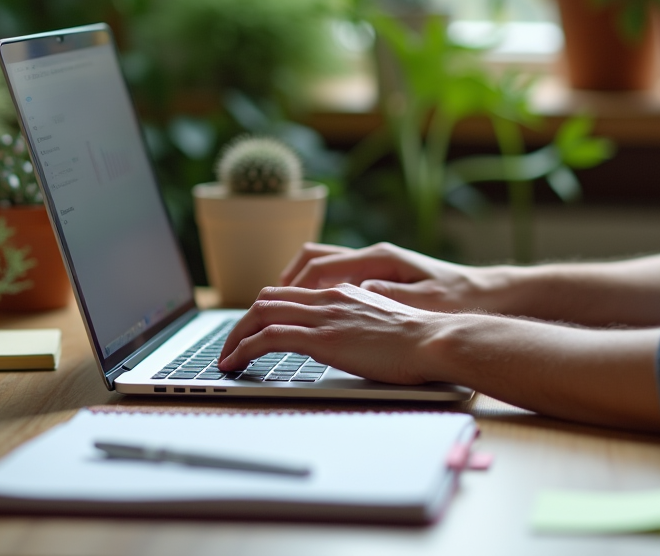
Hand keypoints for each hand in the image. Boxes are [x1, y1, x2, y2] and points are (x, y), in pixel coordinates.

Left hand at [216, 284, 449, 384]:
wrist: (435, 340)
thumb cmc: (419, 340)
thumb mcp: (383, 323)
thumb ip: (360, 322)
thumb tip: (350, 336)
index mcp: (342, 293)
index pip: (289, 294)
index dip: (264, 310)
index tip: (253, 331)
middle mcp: (328, 298)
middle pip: (267, 299)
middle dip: (241, 323)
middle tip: (230, 346)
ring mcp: (323, 317)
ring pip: (260, 314)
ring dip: (235, 336)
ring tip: (225, 358)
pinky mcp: (322, 338)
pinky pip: (268, 338)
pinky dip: (244, 349)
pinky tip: (235, 365)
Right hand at [279, 242, 503, 312]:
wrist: (486, 295)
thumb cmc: (458, 298)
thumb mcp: (423, 302)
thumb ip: (385, 297)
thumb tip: (349, 294)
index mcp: (378, 259)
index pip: (316, 268)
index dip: (288, 292)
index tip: (268, 313)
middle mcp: (372, 257)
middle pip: (310, 262)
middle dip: (280, 289)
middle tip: (257, 317)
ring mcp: (374, 266)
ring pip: (319, 266)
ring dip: (295, 287)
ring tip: (274, 312)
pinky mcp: (378, 278)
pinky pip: (334, 277)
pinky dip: (313, 291)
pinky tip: (309, 313)